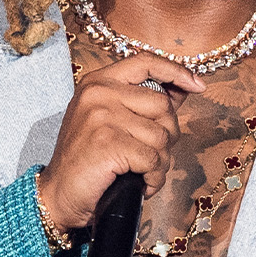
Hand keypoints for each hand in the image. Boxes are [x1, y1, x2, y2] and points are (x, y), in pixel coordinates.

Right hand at [36, 53, 204, 233]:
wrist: (58, 194)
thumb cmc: (86, 159)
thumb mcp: (107, 119)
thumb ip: (141, 102)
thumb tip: (183, 88)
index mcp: (97, 82)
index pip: (145, 63)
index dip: (176, 72)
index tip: (197, 85)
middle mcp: (98, 93)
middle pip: (163, 106)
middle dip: (167, 136)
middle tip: (151, 154)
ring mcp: (102, 116)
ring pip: (162, 136)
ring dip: (160, 162)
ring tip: (142, 172)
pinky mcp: (109, 143)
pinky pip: (154, 159)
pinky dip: (153, 177)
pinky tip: (140, 183)